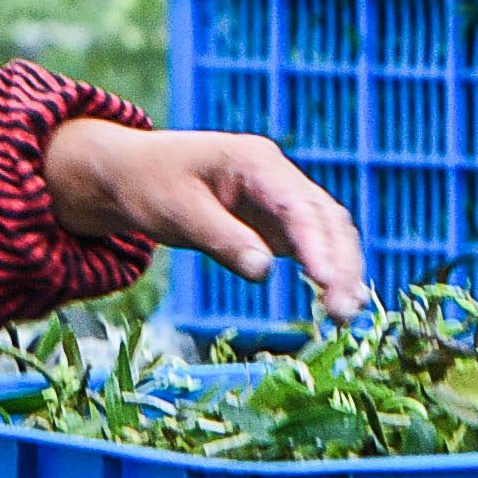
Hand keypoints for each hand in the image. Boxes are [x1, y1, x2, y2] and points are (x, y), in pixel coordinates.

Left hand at [43, 118, 367, 315]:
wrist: (132, 174)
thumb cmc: (151, 185)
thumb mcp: (177, 212)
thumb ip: (221, 239)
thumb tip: (263, 272)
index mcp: (256, 161)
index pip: (299, 205)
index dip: (318, 243)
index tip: (328, 281)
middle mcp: (278, 176)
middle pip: (326, 218)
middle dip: (341, 264)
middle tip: (344, 313)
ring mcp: (282, 199)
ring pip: (329, 231)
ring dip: (342, 270)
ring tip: (345, 316)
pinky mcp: (277, 222)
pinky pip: (314, 244)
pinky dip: (329, 269)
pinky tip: (336, 301)